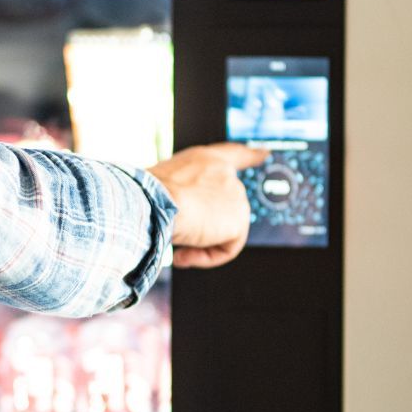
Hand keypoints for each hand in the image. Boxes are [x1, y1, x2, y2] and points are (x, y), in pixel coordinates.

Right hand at [147, 142, 266, 268]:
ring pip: (222, 232)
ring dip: (197, 244)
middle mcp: (224, 173)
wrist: (155, 202)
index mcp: (204, 159)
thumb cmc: (147, 196)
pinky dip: (206, 257)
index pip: (232, 154)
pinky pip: (227, 249)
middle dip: (203, 229)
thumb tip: (182, 221)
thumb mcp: (162, 188)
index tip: (264, 154)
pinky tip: (185, 254)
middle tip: (178, 236)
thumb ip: (179, 196)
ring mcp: (236, 195)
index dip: (249, 155)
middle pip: (226, 208)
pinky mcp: (239, 219)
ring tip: (177, 246)